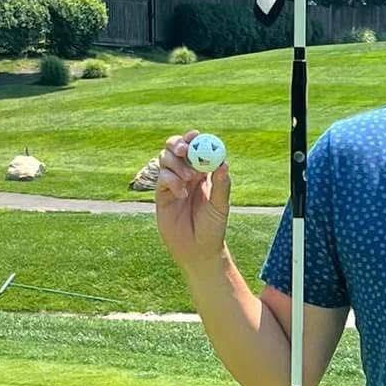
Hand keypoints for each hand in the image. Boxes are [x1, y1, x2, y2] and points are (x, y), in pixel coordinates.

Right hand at [153, 131, 230, 270]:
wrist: (197, 250)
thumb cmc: (213, 228)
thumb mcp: (220, 206)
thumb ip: (221, 185)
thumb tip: (224, 163)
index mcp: (203, 173)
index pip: (196, 148)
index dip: (194, 139)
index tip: (196, 136)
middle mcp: (187, 174)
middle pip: (176, 148)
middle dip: (178, 144)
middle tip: (184, 150)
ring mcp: (172, 182)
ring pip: (166, 159)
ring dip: (176, 164)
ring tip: (188, 180)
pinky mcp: (162, 193)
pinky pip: (162, 177)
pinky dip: (171, 180)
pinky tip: (181, 194)